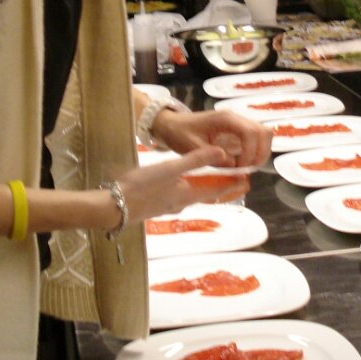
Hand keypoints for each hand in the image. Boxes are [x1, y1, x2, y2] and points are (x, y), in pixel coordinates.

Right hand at [116, 145, 246, 224]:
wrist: (114, 208)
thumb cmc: (142, 187)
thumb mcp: (170, 169)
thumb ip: (195, 160)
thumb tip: (221, 152)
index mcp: (187, 195)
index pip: (216, 190)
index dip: (231, 185)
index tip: (246, 180)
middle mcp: (180, 204)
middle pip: (206, 195)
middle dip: (220, 188)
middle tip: (235, 180)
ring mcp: (167, 206)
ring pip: (192, 197)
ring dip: (204, 189)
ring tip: (212, 180)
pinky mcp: (155, 205)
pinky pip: (179, 196)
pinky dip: (188, 189)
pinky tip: (181, 184)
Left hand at [151, 107, 271, 168]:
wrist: (171, 125)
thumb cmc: (179, 134)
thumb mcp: (191, 148)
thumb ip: (211, 157)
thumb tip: (234, 166)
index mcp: (225, 119)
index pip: (250, 132)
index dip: (251, 152)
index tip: (241, 168)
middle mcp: (235, 119)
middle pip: (263, 131)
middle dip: (260, 153)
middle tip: (248, 170)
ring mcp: (238, 124)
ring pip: (263, 134)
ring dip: (260, 152)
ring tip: (247, 168)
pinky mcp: (237, 132)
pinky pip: (255, 139)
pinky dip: (255, 152)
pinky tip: (242, 164)